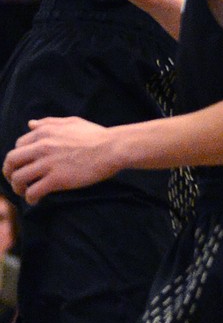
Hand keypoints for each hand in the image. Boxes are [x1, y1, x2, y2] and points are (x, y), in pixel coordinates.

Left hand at [4, 118, 119, 203]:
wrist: (112, 148)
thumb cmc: (95, 135)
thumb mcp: (71, 122)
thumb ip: (49, 122)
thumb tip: (30, 123)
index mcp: (44, 132)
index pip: (18, 146)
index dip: (18, 158)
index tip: (24, 166)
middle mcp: (42, 146)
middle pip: (11, 162)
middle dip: (9, 173)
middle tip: (16, 181)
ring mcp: (48, 164)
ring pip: (18, 178)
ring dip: (18, 188)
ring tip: (25, 192)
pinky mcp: (56, 180)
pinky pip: (33, 192)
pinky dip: (30, 198)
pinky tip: (36, 200)